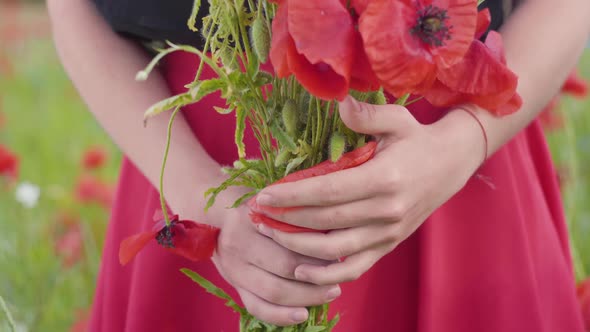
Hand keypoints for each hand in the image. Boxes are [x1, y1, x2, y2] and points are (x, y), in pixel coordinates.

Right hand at [205, 187, 341, 325]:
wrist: (216, 215)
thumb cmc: (256, 207)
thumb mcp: (273, 202)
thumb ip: (296, 217)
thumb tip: (334, 237)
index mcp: (252, 219)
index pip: (292, 238)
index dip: (319, 249)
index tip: (339, 252)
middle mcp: (240, 244)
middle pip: (285, 266)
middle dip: (317, 275)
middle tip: (339, 277)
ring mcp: (234, 268)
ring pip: (274, 291)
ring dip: (306, 296)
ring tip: (330, 294)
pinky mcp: (234, 285)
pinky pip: (257, 307)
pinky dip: (281, 316)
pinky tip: (302, 315)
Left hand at [250, 97, 484, 285]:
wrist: (451, 165)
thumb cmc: (417, 139)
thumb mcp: (396, 119)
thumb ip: (366, 114)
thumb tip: (338, 102)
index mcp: (384, 178)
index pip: (327, 191)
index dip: (292, 195)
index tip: (263, 194)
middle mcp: (386, 211)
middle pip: (324, 221)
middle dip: (285, 219)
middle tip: (256, 212)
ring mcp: (388, 233)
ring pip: (334, 249)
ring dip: (297, 246)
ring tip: (270, 233)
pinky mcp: (388, 245)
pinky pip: (355, 267)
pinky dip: (327, 273)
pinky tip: (301, 268)